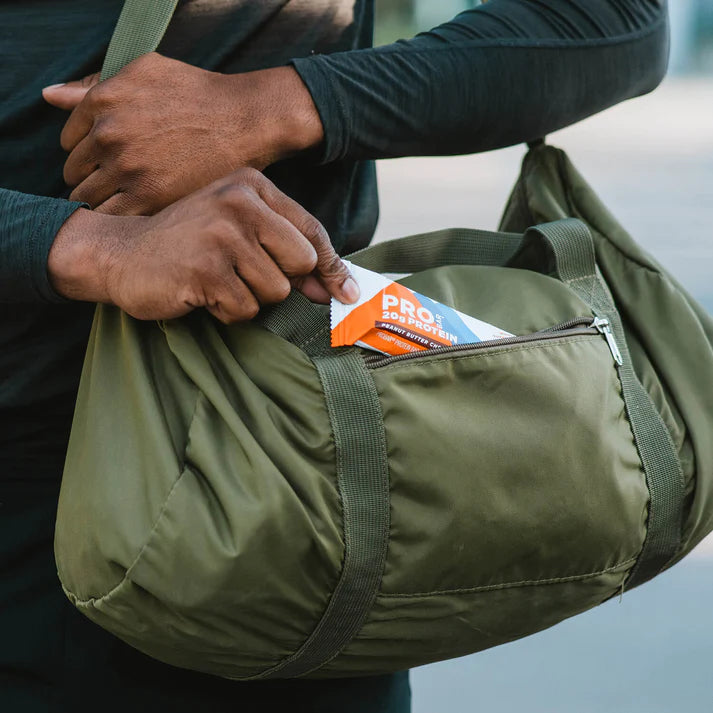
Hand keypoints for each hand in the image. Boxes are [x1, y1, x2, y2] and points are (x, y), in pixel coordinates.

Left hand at [42, 53, 323, 214]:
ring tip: (131, 208)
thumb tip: (50, 96)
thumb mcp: (144, 71)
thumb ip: (94, 85)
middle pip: (76, 173)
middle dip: (94, 181)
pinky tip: (140, 217)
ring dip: (105, 205)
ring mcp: (127, 168)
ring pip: (90, 199)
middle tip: (122, 190)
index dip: (90, 155)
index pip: (70, 142)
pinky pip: (113, 217)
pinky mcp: (149, 196)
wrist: (245, 120)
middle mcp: (108, 134)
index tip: (111, 164)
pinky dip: (119, 221)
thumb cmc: (199, 93)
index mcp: (102, 101)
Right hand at [48, 168, 357, 322]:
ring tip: (215, 279)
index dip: (333, 267)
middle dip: (279, 281)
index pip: (312, 231)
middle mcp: (239, 203)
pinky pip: (244, 309)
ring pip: (275, 291)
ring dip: (248, 298)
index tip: (347, 293)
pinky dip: (226, 311)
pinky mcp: (205, 268)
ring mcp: (221, 234)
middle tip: (241, 273)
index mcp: (252, 186)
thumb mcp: (239, 230)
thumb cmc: (189, 243)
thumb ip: (287, 250)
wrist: (121, 253)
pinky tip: (201, 292)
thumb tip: (339, 288)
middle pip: (302, 264)